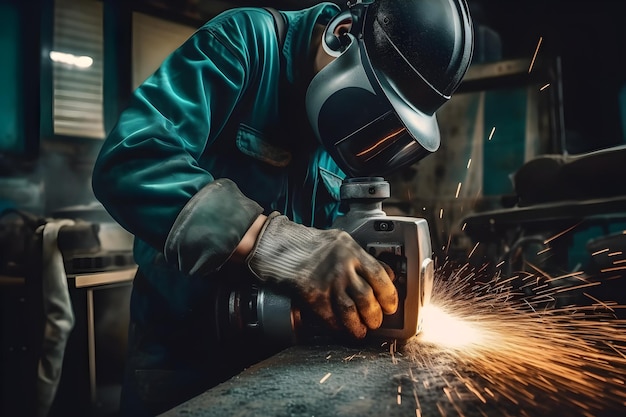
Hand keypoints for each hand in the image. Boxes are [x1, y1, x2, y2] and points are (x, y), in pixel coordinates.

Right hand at [246, 212, 397, 337]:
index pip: (380, 275)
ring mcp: (326, 282)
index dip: (389, 295)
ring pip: (350, 311)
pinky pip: (330, 317)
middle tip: (376, 321)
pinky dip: (338, 327)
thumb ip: (364, 258)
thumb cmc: (310, 243)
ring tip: (362, 330)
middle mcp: (341, 266)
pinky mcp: (312, 295)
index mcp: (352, 251)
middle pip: (366, 297)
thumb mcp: (342, 241)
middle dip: (374, 314)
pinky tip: (343, 330)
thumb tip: (388, 274)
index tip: (391, 305)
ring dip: (358, 325)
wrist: (278, 246)